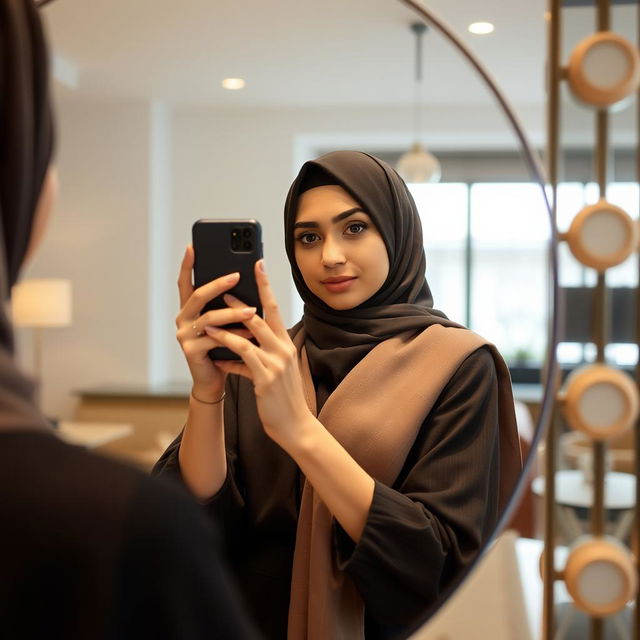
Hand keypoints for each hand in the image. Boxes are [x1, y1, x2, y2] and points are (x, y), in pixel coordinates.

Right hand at [175, 245, 255, 399]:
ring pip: (210, 318)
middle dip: (218, 284)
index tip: (192, 246)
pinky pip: (215, 339)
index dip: (187, 265)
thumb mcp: (225, 323)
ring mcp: (184, 335)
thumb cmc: (222, 348)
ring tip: (253, 310)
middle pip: (198, 295)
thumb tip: (245, 280)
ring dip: (233, 313)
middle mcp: (183, 319)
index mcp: (190, 309)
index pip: (186, 282)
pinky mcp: (191, 351)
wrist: (214, 380)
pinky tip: (249, 334)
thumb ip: (227, 305)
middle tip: (236, 275)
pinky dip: (234, 335)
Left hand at [208, 260, 314, 449]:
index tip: (257, 265)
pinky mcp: (265, 380)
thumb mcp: (275, 370)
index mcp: (285, 344)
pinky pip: (242, 361)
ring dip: (226, 328)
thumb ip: (260, 353)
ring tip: (208, 323)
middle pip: (262, 317)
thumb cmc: (283, 397)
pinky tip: (217, 361)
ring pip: (248, 337)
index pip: (275, 309)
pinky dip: (227, 358)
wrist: (295, 426)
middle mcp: (283, 350)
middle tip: (222, 289)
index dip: (266, 286)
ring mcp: (275, 364)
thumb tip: (239, 343)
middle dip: (240, 303)